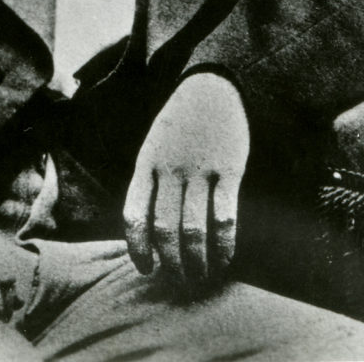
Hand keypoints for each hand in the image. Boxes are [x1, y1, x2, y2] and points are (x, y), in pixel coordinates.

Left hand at [123, 72, 248, 293]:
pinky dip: (224, 244)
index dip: (138, 248)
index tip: (146, 268)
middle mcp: (169, 169)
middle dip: (171, 262)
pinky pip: (224, 217)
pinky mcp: (228, 169)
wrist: (211, 85)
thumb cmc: (180, 123)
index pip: (135, 215)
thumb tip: (147, 230)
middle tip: (179, 278)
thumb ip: (149, 182)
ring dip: (196, 260)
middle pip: (165, 229)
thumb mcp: (153, 145)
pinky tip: (224, 258)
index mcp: (146, 164)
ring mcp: (199, 169)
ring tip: (200, 275)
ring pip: (193, 229)